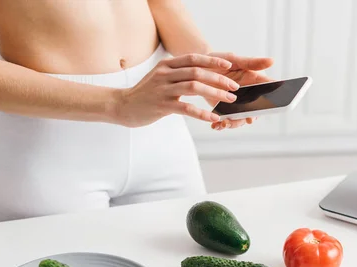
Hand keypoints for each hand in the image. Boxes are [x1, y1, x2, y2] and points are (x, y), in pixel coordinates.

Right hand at [115, 53, 239, 127]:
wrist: (123, 106)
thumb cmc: (146, 93)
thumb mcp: (161, 77)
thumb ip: (178, 72)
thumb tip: (201, 71)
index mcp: (167, 64)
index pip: (194, 58)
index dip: (213, 60)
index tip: (230, 65)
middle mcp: (165, 74)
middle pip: (197, 71)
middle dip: (219, 79)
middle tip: (234, 87)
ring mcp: (163, 89)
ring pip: (194, 87)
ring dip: (215, 94)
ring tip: (229, 101)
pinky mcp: (162, 106)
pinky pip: (186, 108)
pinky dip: (202, 114)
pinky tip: (213, 118)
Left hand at [205, 52, 273, 129]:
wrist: (199, 67)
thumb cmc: (219, 61)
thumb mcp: (236, 60)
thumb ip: (253, 63)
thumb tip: (272, 61)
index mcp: (254, 83)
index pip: (267, 94)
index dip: (269, 102)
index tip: (265, 108)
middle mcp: (248, 96)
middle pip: (254, 111)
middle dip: (249, 117)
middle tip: (247, 119)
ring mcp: (236, 104)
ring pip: (240, 118)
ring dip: (234, 123)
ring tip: (224, 123)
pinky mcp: (224, 109)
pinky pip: (226, 120)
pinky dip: (221, 124)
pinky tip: (216, 125)